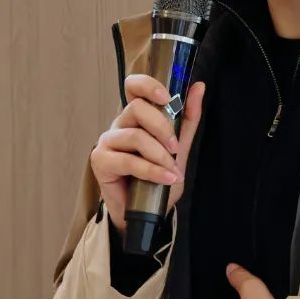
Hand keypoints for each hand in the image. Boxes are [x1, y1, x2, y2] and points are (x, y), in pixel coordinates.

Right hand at [90, 77, 205, 233]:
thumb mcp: (179, 146)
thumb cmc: (159, 177)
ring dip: (159, 155)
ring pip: (135, 135)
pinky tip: (166, 178)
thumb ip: (187, 118)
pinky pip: (127, 160)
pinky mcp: (100, 161)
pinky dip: (151, 171)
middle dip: (162, 127)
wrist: (148, 212)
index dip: (148, 86)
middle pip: (136, 108)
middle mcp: (120, 125)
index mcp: (137, 116)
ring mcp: (107, 142)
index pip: (134, 87)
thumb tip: (199, 87)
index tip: (167, 98)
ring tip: (172, 170)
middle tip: (175, 147)